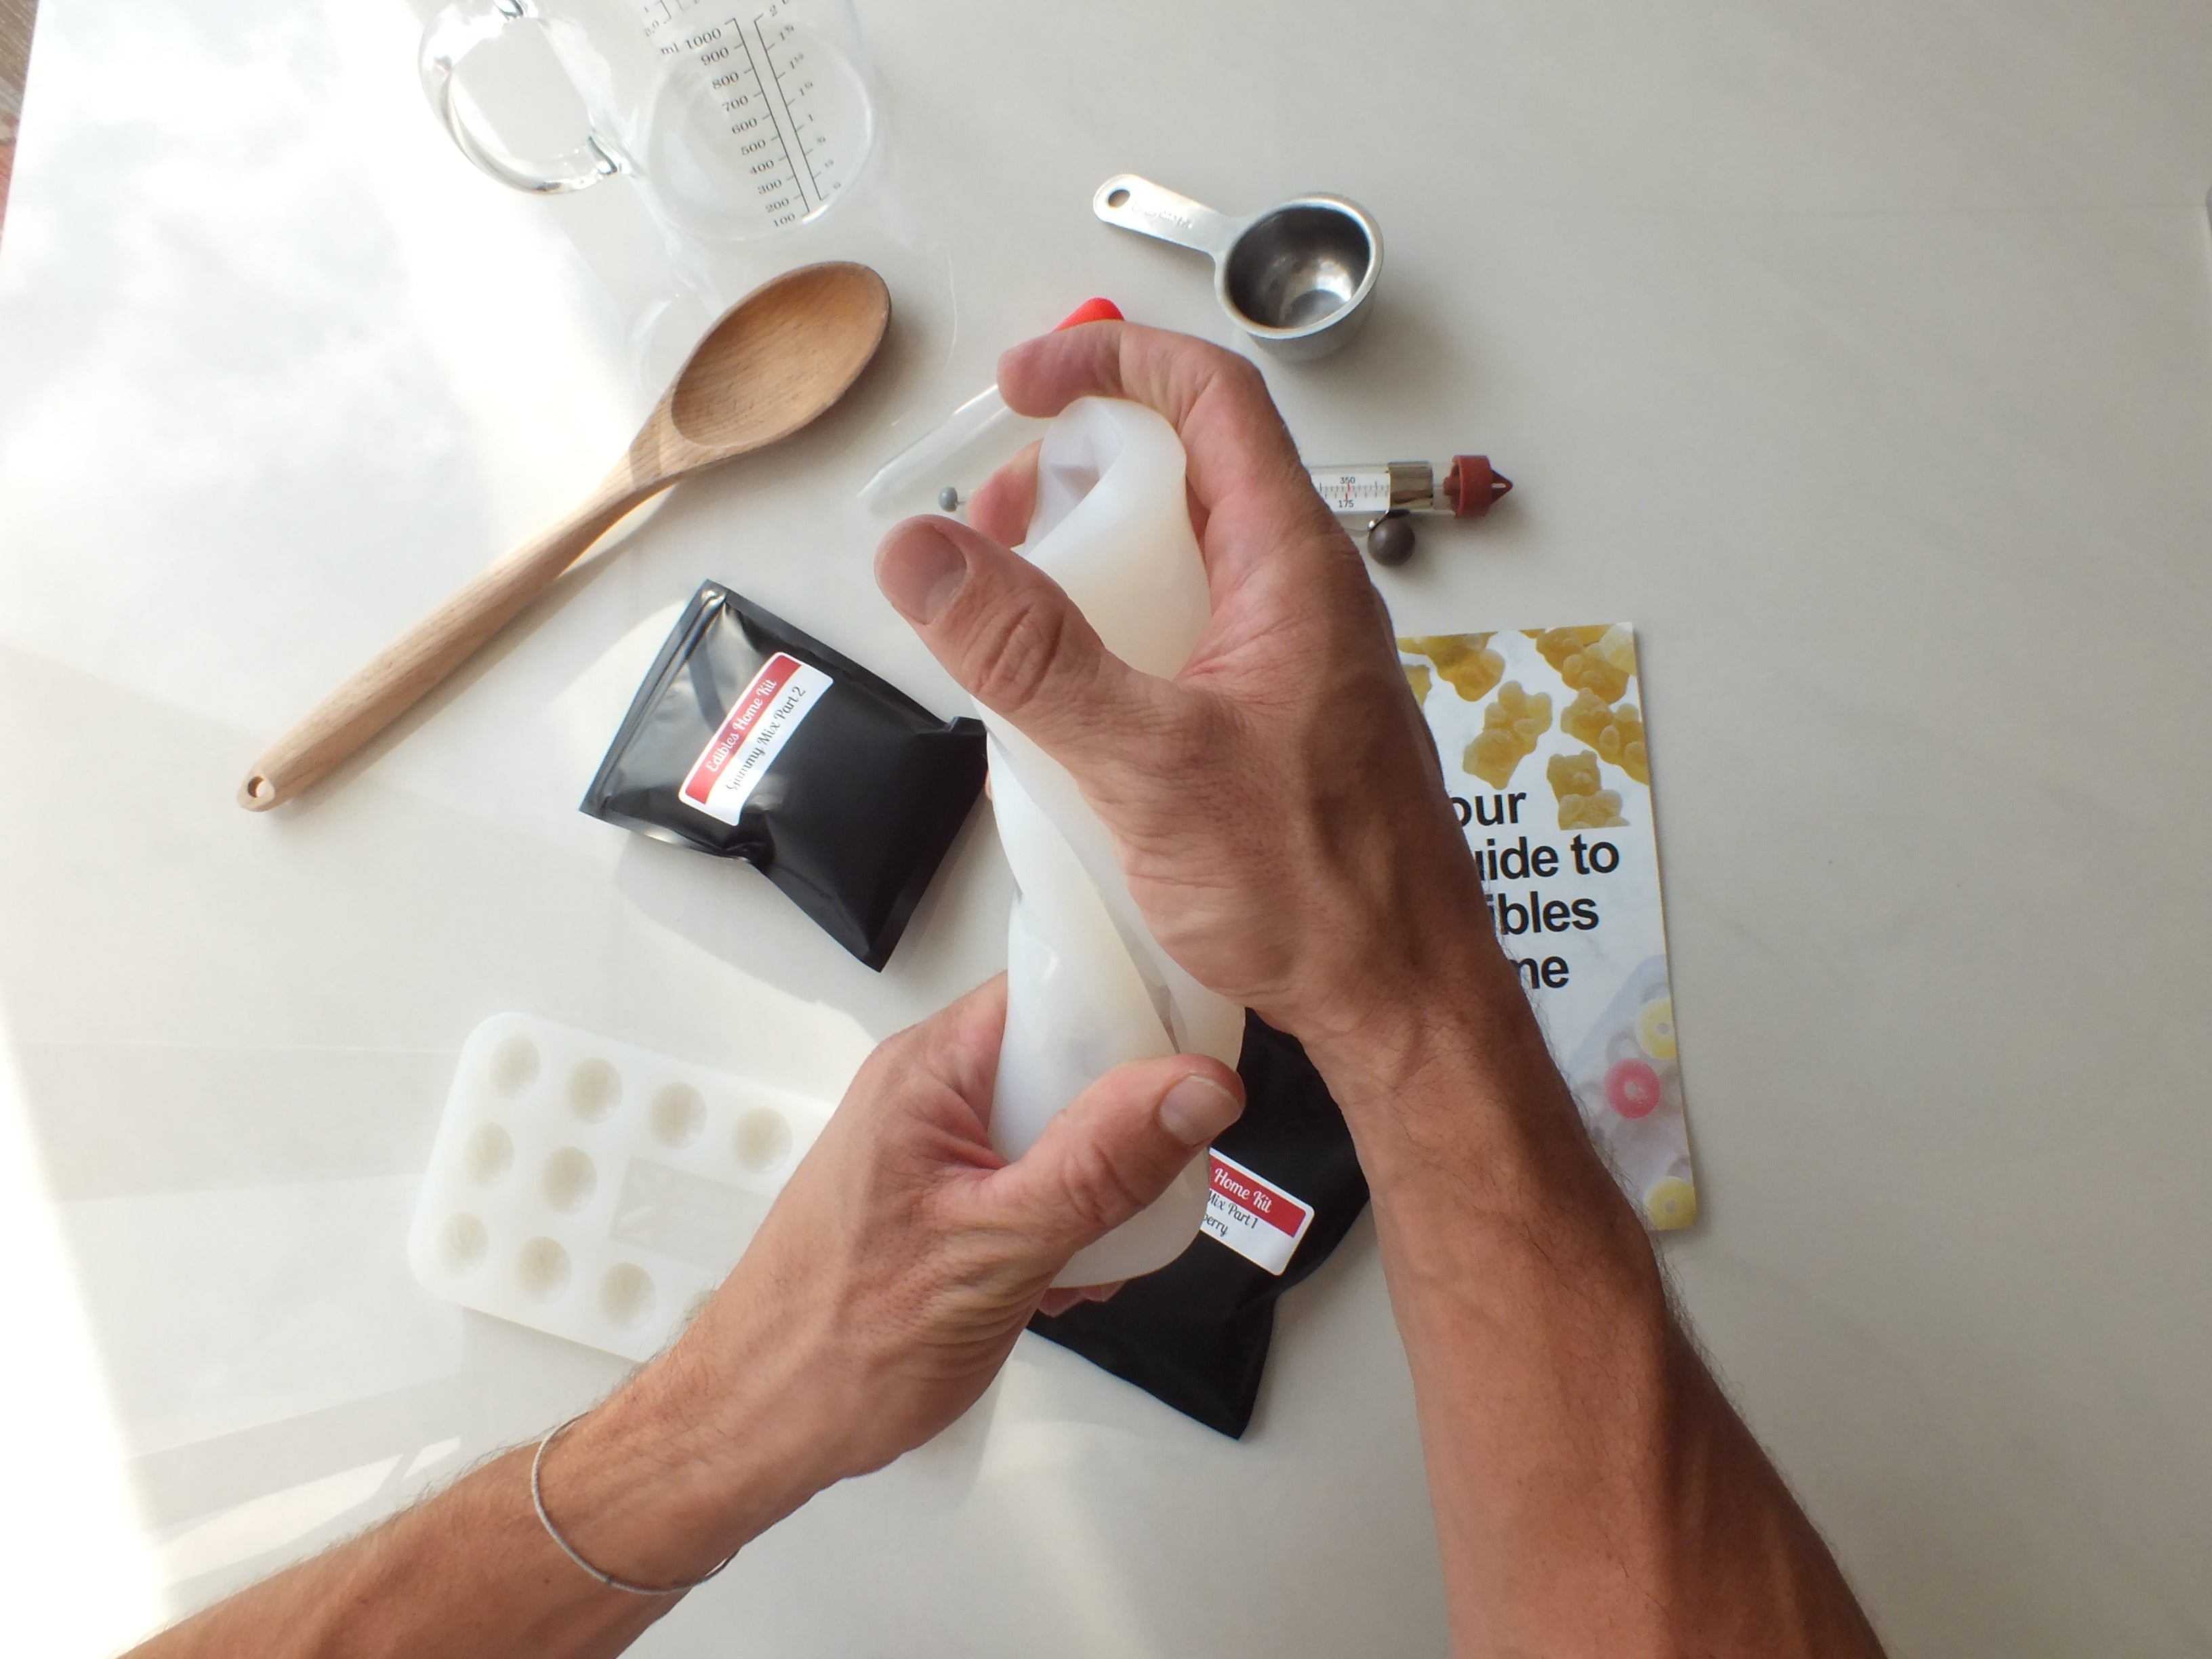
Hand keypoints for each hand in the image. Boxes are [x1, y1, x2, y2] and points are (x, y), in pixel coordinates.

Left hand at [547, 977, 1244, 1585]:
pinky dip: (1059, 1225)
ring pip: (1052, 1130)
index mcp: (928, 1071)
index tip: (1197, 1062)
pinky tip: (1059, 1281)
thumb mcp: (997, 1249)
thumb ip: (1102, 1164)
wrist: (756, 1428)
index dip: (1132, 1013)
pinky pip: (1026, 1181)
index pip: (1052, 989)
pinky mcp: (937, 1199)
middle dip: (1120, 1125)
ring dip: (1093, 1189)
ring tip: (1093, 1254)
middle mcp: (925, 1093)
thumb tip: (1195, 1088)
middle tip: (1148, 1185)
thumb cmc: (839, 1344)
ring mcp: (929, 1148)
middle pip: (1062, 1061)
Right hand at [873, 323, 1497, 1052]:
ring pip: (1183, 558)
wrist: (1400, 1000)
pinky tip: (1067, 697)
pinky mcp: (1273, 718)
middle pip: (1186, 470)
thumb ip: (1030, 654)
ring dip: (1092, 557)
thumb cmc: (1320, 890)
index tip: (1022, 386)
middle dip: (1078, 470)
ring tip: (1012, 612)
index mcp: (1294, 568)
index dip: (1112, 361)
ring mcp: (1291, 658)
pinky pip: (1187, 635)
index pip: (1211, 397)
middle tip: (995, 527)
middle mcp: (1302, 595)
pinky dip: (1118, 632)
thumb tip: (927, 551)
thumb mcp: (1149, 763)